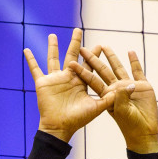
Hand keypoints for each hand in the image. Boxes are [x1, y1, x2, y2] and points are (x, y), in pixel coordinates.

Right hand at [25, 29, 118, 143]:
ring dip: (53, 47)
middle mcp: (68, 78)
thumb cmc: (77, 121)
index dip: (94, 55)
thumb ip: (112, 97)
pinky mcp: (43, 83)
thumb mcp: (97, 108)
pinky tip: (26, 50)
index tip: (101, 45)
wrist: (59, 129)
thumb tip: (131, 87)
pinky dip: (30, 60)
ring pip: (53, 58)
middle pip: (72, 56)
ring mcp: (55, 80)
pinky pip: (35, 69)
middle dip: (76, 44)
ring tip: (52, 34)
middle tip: (78, 30)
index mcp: (80, 83)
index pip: (88, 66)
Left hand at [78, 45, 157, 153]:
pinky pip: (137, 71)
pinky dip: (134, 61)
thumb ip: (121, 98)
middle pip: (102, 71)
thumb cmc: (131, 125)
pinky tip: (130, 52)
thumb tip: (126, 84)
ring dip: (111, 57)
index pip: (92, 80)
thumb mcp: (123, 111)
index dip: (82, 71)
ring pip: (118, 67)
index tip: (72, 63)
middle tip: (83, 48)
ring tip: (104, 46)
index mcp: (107, 95)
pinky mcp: (142, 86)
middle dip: (93, 59)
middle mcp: (116, 89)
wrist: (144, 131)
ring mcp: (129, 86)